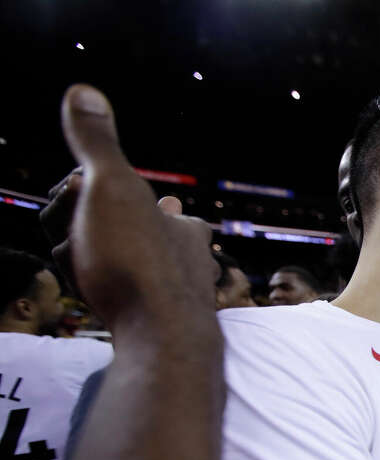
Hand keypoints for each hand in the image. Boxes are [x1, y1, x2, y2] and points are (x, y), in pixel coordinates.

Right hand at [41, 85, 216, 331]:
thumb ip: (96, 144)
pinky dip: (101, 299)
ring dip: (90, 268)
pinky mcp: (159, 331)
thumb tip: (82, 90)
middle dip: (89, 236)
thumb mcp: (110, 188)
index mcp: (184, 227)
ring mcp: (176, 300)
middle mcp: (189, 263)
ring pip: (117, 273)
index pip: (138, 203)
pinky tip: (101, 305)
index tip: (84, 198)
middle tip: (88, 245)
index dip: (94, 197)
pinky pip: (117, 307)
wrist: (160, 342)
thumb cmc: (138, 262)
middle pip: (124, 240)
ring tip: (92, 277)